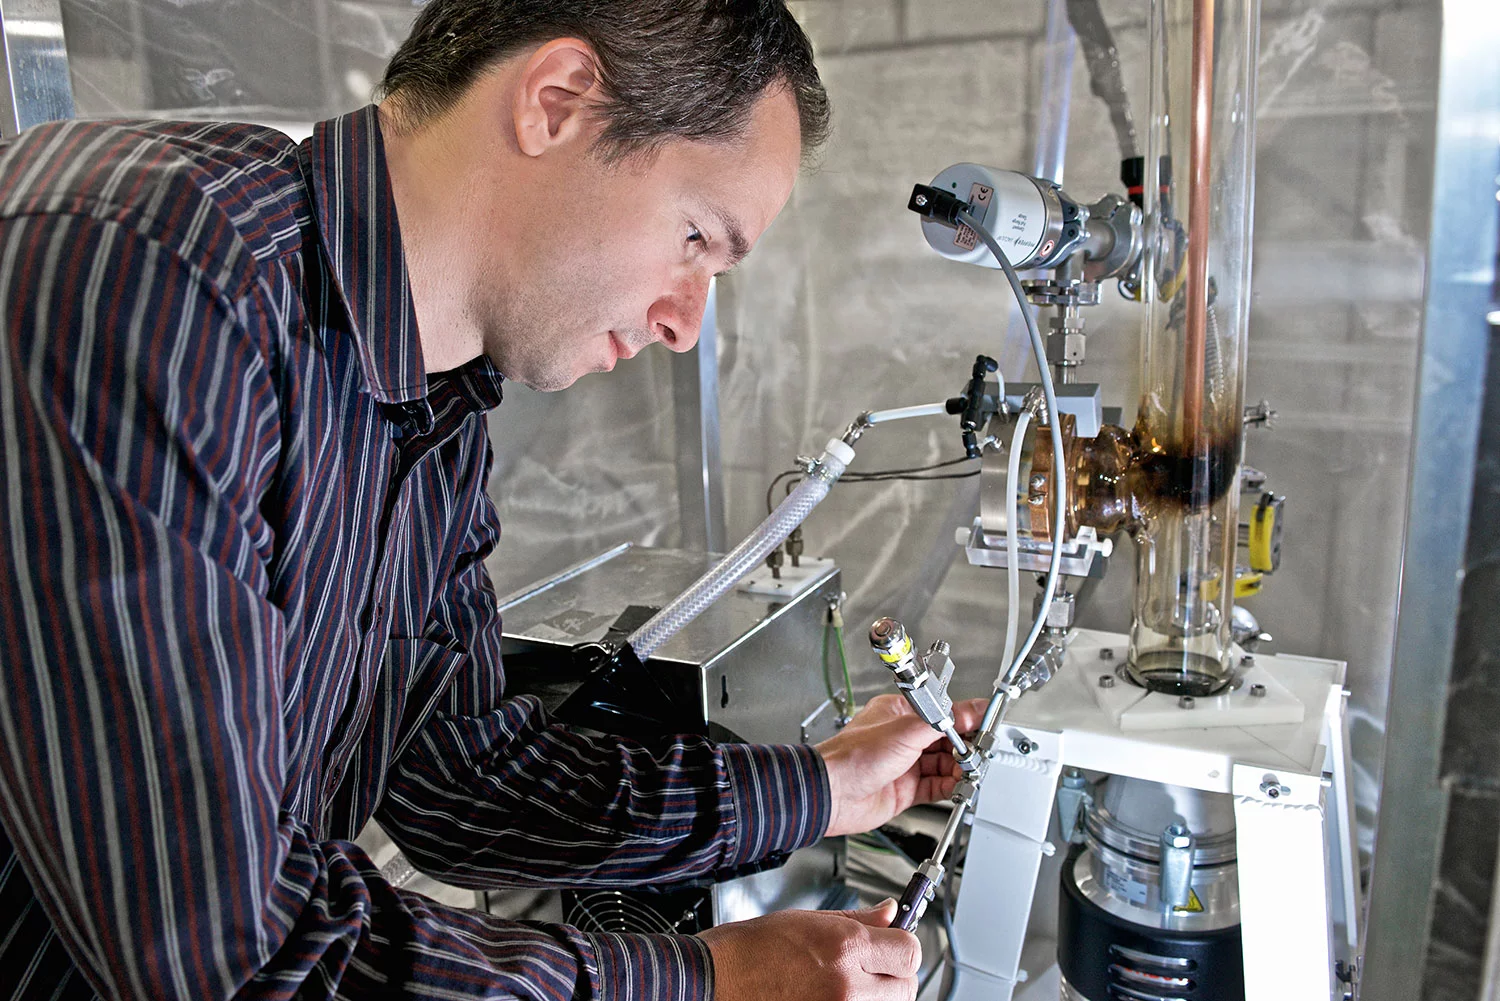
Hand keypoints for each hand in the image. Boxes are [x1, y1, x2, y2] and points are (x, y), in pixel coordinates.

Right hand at [698, 899, 919, 1000]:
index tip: (891, 943)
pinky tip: (835, 996)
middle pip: (907, 985)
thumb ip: (857, 920)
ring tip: (847, 983)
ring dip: (879, 996)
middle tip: (869, 966)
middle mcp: (848, 986)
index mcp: (846, 947)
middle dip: (893, 974)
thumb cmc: (751, 949)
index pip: (910, 950)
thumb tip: (889, 912)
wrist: (717, 980)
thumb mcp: (807, 919)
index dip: (901, 944)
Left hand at [816, 694, 987, 837]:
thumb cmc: (852, 757)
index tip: (984, 725)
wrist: (831, 794)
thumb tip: (972, 709)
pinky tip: (959, 785)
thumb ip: (945, 722)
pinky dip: (950, 786)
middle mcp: (902, 739)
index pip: (941, 715)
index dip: (964, 721)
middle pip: (945, 741)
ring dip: (959, 768)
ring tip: (971, 771)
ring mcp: (904, 765)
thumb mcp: (906, 731)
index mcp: (899, 715)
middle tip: (980, 753)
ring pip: (943, 764)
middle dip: (964, 747)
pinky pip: (936, 786)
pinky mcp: (905, 790)